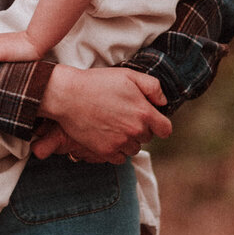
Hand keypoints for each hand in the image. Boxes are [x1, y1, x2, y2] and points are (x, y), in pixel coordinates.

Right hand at [38, 64, 171, 161]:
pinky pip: (120, 158)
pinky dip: (116, 149)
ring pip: (134, 148)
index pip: (165, 130)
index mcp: (144, 113)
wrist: (68, 95)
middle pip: (147, 137)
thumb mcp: (128, 75)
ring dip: (128, 139)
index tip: (149, 118)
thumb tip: (163, 102)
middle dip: (140, 128)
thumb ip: (153, 87)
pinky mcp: (106, 152)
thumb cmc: (98, 82)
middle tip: (123, 114)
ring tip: (113, 124)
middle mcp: (135, 131)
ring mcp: (120, 143)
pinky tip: (107, 135)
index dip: (159, 123)